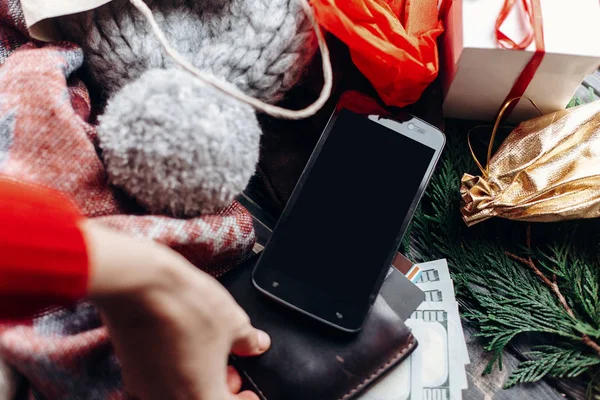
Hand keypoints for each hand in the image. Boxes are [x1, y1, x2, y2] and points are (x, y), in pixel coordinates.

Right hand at [81, 221, 269, 399]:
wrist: (139, 285)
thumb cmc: (185, 306)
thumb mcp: (233, 322)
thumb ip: (248, 342)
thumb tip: (256, 344)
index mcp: (201, 399)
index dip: (245, 399)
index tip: (249, 392)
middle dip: (221, 389)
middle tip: (230, 369)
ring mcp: (145, 390)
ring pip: (179, 395)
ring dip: (198, 381)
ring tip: (207, 353)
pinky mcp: (131, 372)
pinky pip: (158, 383)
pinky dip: (175, 372)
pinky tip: (183, 347)